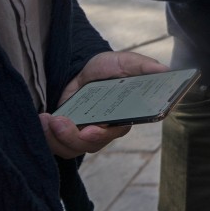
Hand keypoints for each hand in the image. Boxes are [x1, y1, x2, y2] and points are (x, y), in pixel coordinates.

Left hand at [40, 51, 166, 158]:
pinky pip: (56, 145)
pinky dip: (47, 135)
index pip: (116, 131)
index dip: (103, 134)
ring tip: (48, 118)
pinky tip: (43, 118)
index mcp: (123, 116)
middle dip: (74, 136)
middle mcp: (104, 129)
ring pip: (72, 148)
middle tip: (60, 120)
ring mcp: (84, 133)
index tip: (91, 128)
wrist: (82, 68)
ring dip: (56, 136)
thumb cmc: (108, 67)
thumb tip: (166, 70)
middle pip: (91, 144)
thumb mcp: (126, 62)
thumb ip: (143, 66)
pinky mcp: (65, 134)